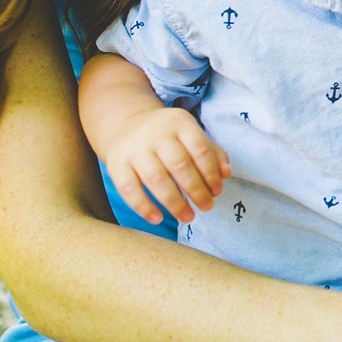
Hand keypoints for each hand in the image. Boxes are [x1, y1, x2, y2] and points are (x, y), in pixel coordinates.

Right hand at [99, 106, 230, 224]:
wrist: (125, 124)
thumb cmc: (168, 136)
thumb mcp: (191, 134)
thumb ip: (212, 152)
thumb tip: (226, 174)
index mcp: (180, 123)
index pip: (200, 149)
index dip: (211, 173)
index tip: (217, 192)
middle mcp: (156, 133)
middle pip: (179, 165)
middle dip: (196, 190)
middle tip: (207, 207)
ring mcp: (134, 149)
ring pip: (156, 179)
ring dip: (174, 202)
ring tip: (188, 217)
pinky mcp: (115, 164)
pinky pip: (129, 189)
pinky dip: (143, 207)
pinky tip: (157, 219)